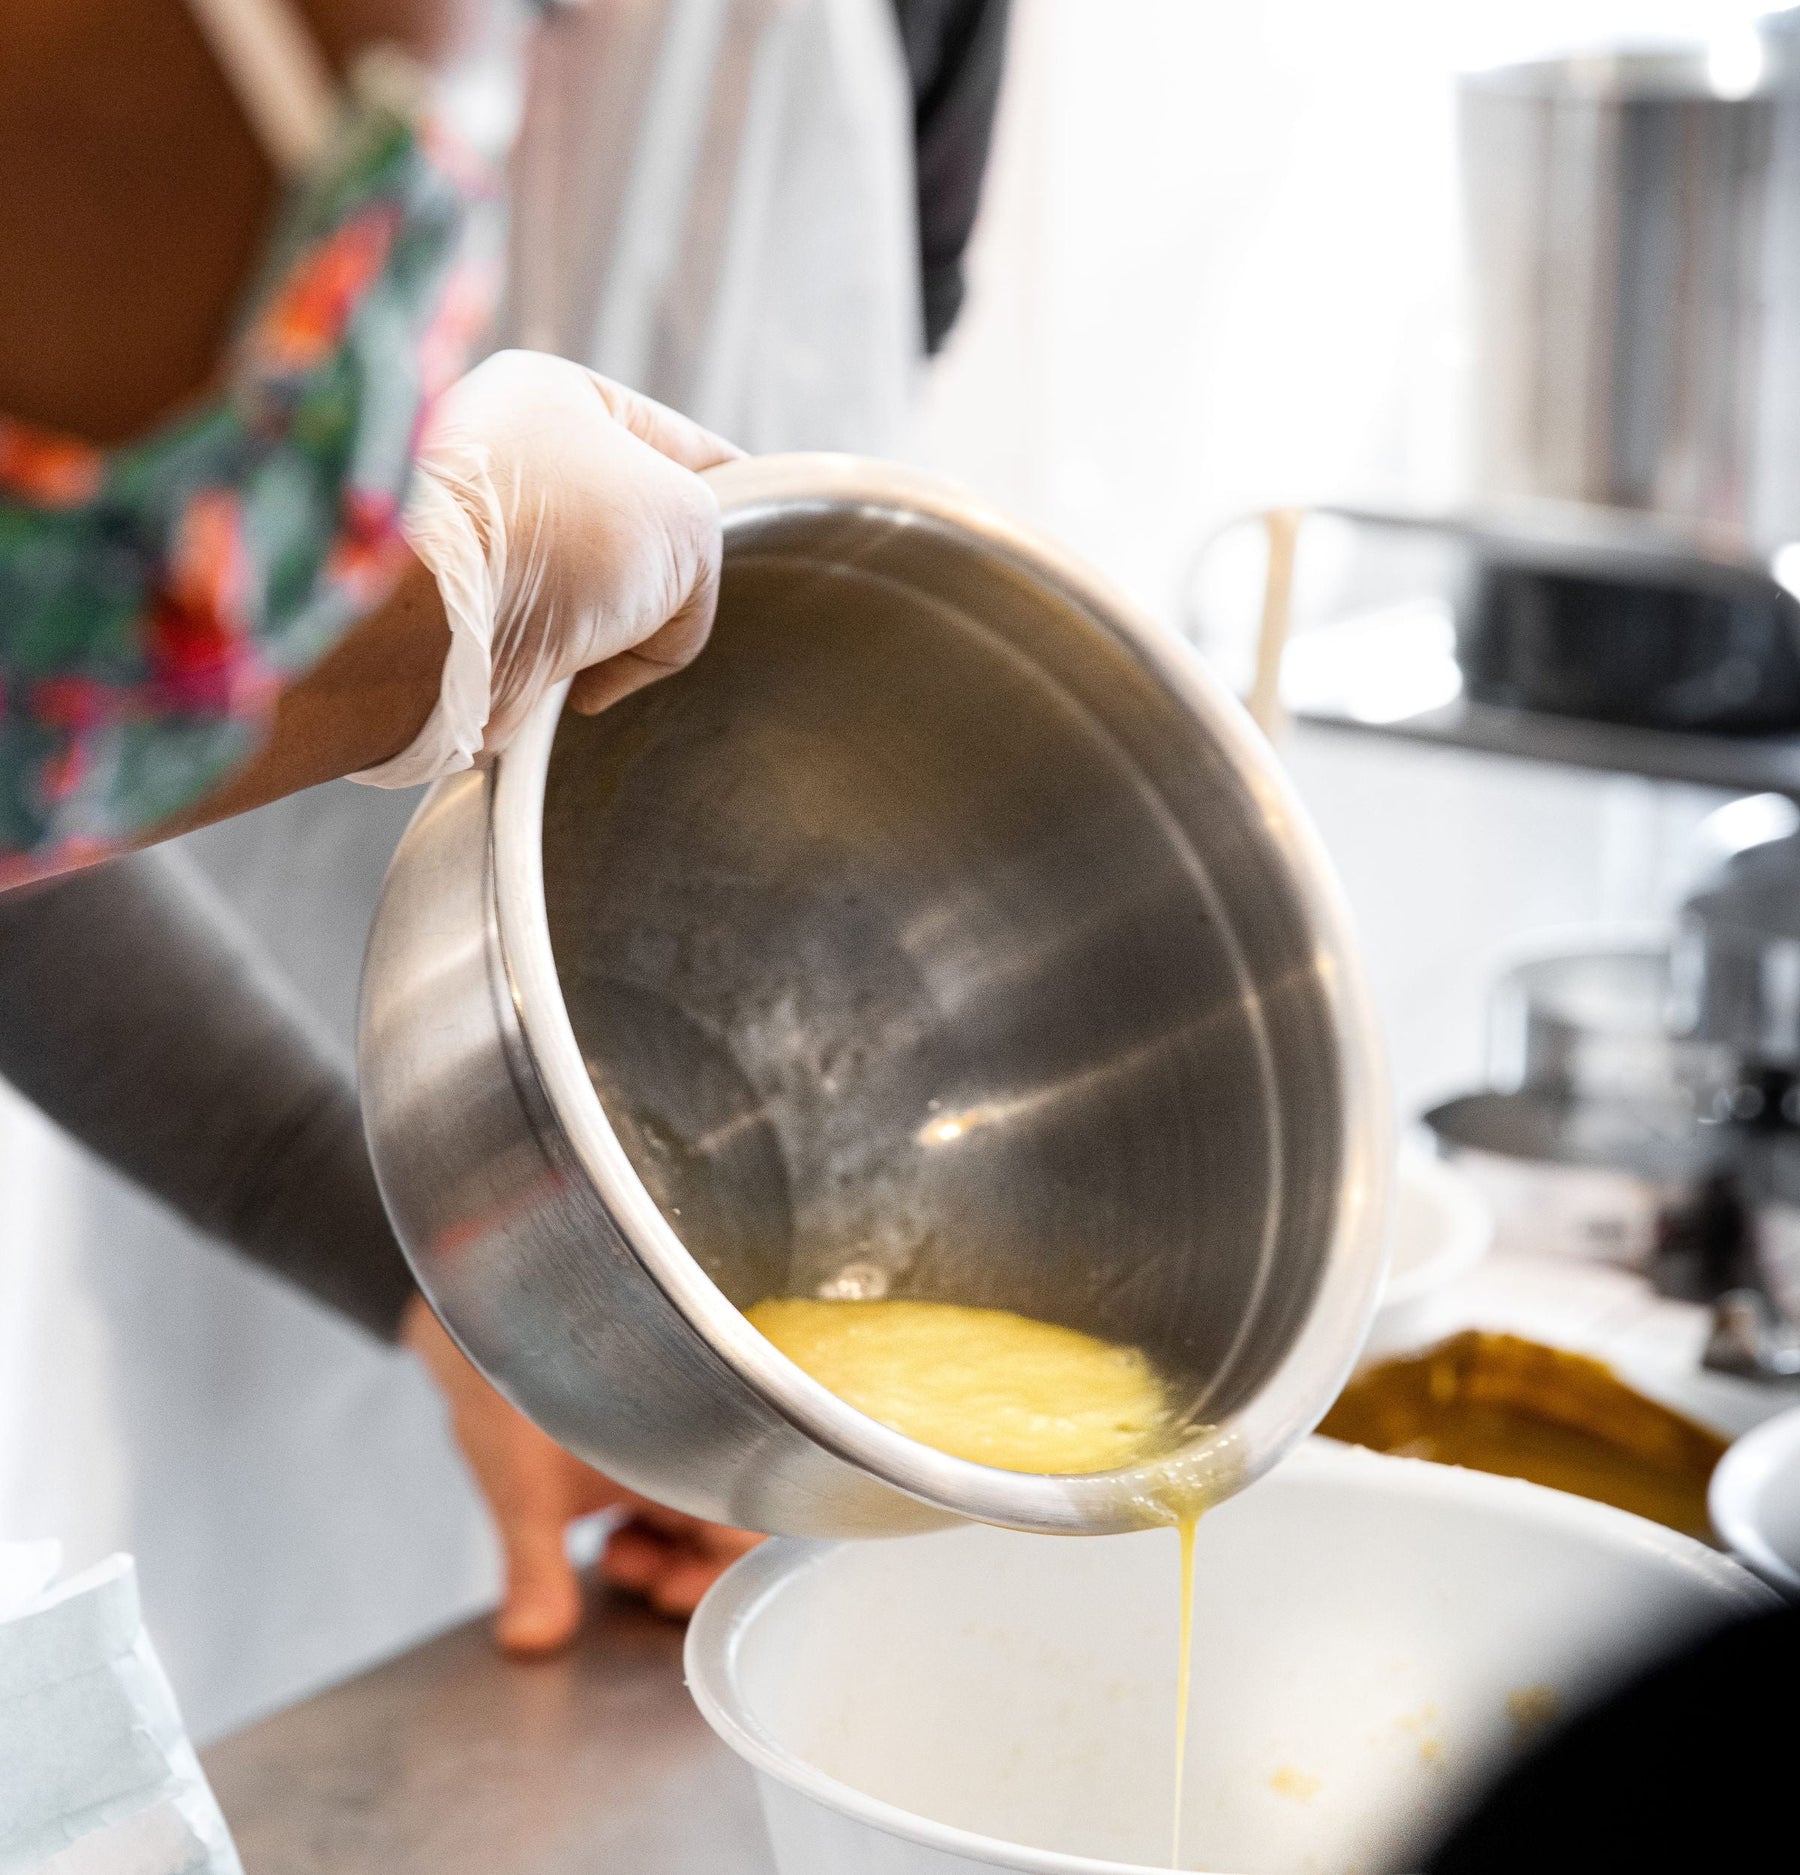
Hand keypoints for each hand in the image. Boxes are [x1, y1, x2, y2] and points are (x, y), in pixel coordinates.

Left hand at [357, 350, 742, 786]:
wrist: (439, 618)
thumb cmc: (560, 538)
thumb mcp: (688, 521)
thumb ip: (709, 559)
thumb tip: (652, 635)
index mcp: (557, 397)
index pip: (682, 445)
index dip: (736, 496)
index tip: (768, 539)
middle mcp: (510, 458)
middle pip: (640, 528)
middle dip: (668, 578)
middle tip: (681, 610)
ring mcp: (486, 542)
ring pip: (598, 596)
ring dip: (620, 632)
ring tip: (613, 651)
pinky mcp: (468, 618)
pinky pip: (552, 648)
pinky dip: (574, 672)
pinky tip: (576, 686)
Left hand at [401, 1293, 761, 1653]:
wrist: (479, 1307)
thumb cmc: (510, 1377)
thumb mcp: (522, 1487)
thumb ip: (533, 1568)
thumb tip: (533, 1641)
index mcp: (690, 1441)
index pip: (750, 1524)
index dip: (715, 1573)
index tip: (665, 1594)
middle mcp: (694, 1437)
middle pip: (727, 1524)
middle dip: (679, 1567)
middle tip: (625, 1569)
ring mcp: (671, 1437)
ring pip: (697, 1512)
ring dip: (659, 1548)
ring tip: (610, 1550)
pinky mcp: (645, 1437)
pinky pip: (669, 1495)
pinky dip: (643, 1524)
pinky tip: (606, 1529)